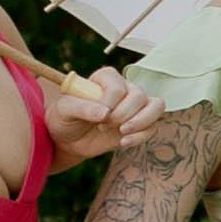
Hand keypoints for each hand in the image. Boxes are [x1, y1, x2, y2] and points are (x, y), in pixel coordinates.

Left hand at [44, 69, 164, 160]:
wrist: (68, 139)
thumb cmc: (64, 119)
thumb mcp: (64, 110)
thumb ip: (82, 107)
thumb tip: (104, 113)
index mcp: (106, 78)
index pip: (118, 86)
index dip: (111, 103)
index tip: (98, 116)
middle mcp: (124, 89)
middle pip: (140, 96)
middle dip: (123, 115)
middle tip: (103, 126)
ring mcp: (134, 107)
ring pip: (156, 106)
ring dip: (141, 122)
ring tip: (122, 132)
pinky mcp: (139, 124)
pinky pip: (152, 127)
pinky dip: (141, 136)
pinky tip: (123, 143)